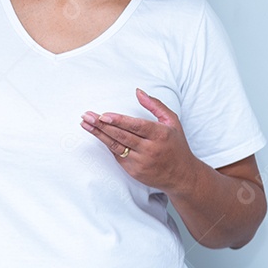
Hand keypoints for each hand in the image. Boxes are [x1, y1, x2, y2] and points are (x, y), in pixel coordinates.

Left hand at [80, 88, 200, 194]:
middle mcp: (150, 149)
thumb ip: (155, 105)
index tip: (103, 115)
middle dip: (102, 125)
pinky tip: (98, 135)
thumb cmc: (176, 145)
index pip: (136, 126)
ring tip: (86, 124)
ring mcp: (141, 162)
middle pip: (121, 136)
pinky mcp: (134, 172)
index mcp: (160, 134)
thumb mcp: (172, 121)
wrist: (182, 175)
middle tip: (87, 116)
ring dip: (99, 135)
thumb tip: (138, 91)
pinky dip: (108, 144)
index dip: (119, 121)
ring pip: (116, 146)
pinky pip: (118, 156)